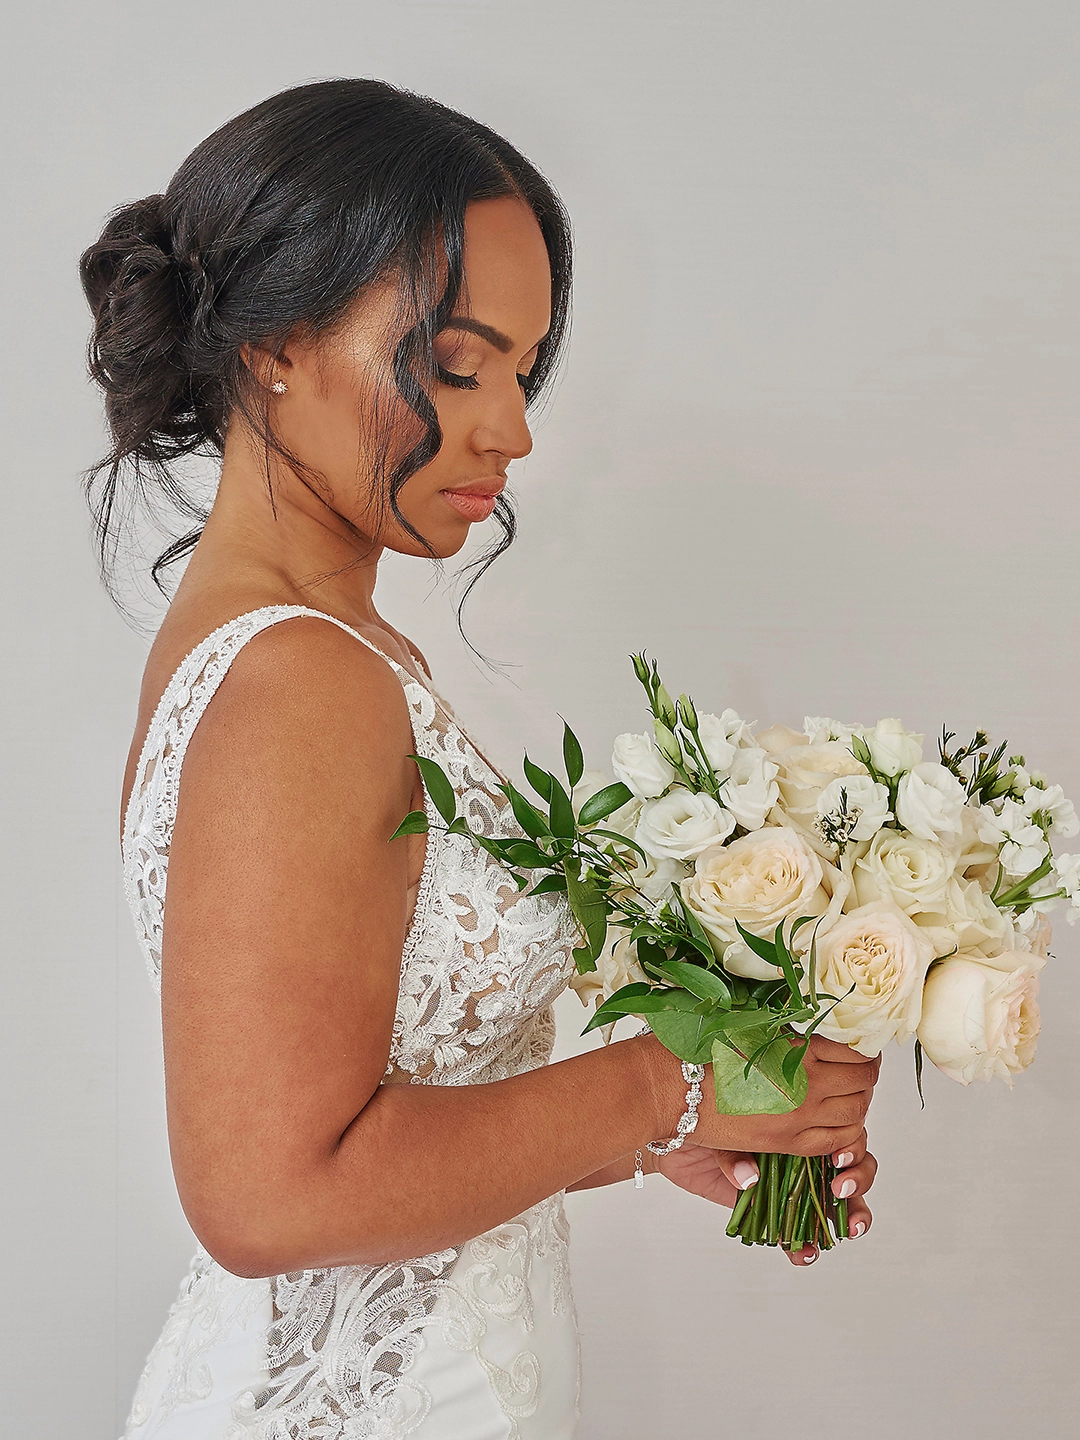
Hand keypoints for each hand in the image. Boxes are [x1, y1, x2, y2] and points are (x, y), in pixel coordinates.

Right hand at [658, 1034, 880, 1158]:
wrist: (671, 1088)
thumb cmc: (702, 1049)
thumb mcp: (750, 1025)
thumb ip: (789, 1029)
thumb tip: (821, 1024)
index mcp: (798, 1052)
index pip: (856, 1051)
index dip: (863, 1047)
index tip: (859, 1043)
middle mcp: (806, 1087)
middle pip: (863, 1083)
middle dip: (866, 1073)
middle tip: (857, 1065)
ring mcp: (799, 1119)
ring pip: (856, 1114)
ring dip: (859, 1101)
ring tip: (846, 1090)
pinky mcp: (786, 1143)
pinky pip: (835, 1141)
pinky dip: (846, 1131)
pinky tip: (836, 1118)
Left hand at [658, 1129, 877, 1266]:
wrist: (679, 1129)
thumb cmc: (706, 1111)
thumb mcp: (723, 1123)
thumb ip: (738, 1150)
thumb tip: (748, 1178)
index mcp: (802, 1120)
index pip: (844, 1133)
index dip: (851, 1149)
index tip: (838, 1161)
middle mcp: (803, 1151)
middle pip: (851, 1167)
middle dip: (857, 1182)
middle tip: (840, 1191)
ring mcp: (792, 1181)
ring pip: (834, 1202)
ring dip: (848, 1219)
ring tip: (845, 1231)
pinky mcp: (774, 1209)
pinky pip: (798, 1232)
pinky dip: (806, 1247)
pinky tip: (805, 1254)